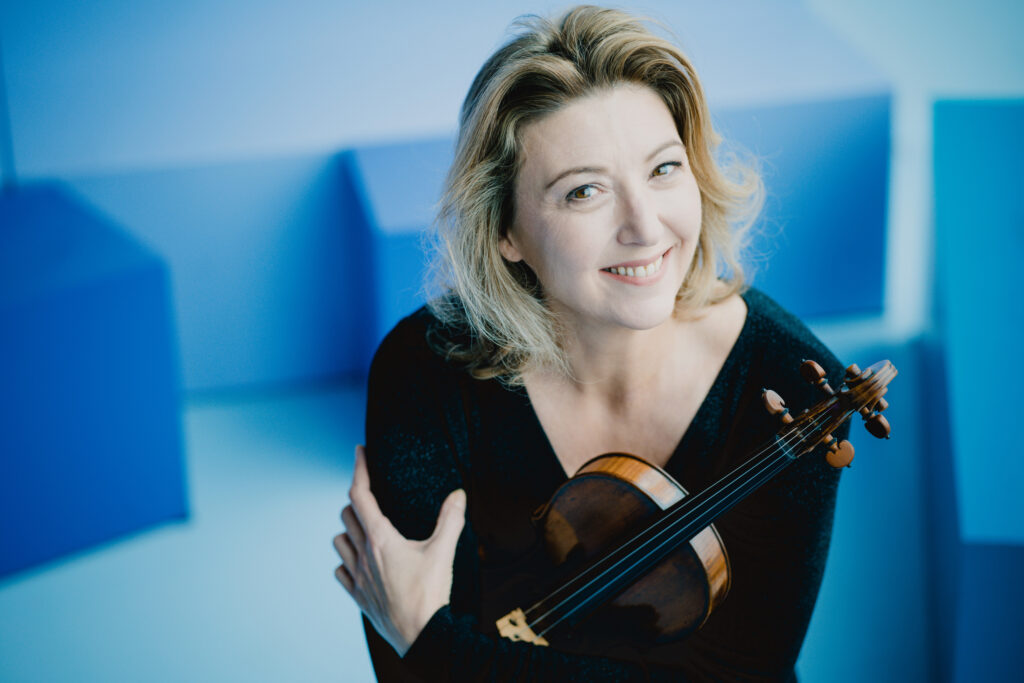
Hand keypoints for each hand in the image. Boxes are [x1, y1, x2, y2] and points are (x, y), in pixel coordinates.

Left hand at [334, 444, 466, 656]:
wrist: (422, 636)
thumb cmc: (430, 594)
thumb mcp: (444, 552)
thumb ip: (451, 519)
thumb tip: (458, 494)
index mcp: (380, 539)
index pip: (360, 494)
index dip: (359, 469)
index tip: (359, 451)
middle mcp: (363, 554)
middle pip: (347, 515)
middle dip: (357, 500)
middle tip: (371, 494)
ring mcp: (358, 577)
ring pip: (339, 542)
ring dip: (349, 530)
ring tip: (364, 527)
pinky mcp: (358, 596)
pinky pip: (341, 572)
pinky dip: (346, 561)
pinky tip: (359, 562)